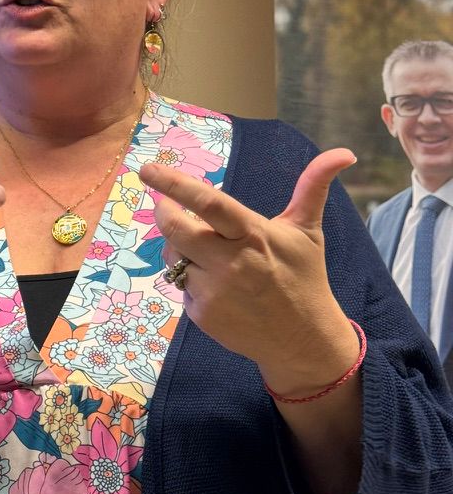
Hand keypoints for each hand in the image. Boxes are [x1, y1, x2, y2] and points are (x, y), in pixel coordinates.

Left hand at [139, 149, 357, 385]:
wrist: (302, 341)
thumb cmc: (304, 277)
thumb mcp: (308, 231)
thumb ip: (313, 187)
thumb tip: (345, 152)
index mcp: (252, 234)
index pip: (208, 203)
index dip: (175, 185)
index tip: (147, 170)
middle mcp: (229, 261)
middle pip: (175, 229)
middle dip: (163, 211)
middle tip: (164, 204)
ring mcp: (213, 290)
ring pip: (173, 257)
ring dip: (179, 248)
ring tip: (205, 251)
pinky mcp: (202, 315)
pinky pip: (182, 286)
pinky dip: (191, 279)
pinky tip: (217, 285)